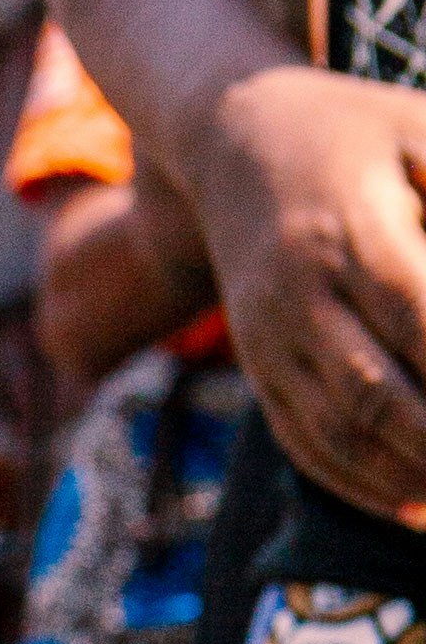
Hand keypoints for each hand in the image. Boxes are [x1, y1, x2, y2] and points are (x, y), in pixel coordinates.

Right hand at [192, 64, 425, 523]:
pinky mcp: (258, 371)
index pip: (416, 318)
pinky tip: (412, 509)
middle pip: (374, 395)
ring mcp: (269, 343)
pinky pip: (305, 446)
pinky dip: (360, 488)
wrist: (237, 142)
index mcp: (349, 232)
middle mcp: (298, 297)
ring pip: (337, 435)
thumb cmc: (359, 135)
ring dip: (406, 478)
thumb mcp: (422, 134)